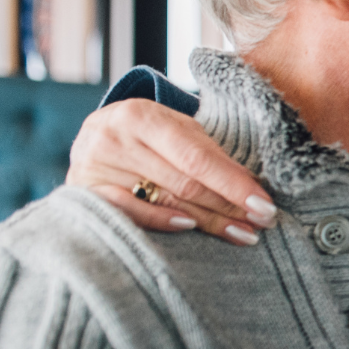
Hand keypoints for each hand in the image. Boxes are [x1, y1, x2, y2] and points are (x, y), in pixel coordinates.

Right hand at [69, 99, 278, 244]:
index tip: (265, 206)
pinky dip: (161, 221)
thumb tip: (253, 190)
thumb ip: (209, 154)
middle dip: (229, 206)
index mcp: (140, 115)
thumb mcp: (178, 130)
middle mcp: (112, 139)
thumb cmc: (150, 134)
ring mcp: (93, 167)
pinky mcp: (83, 192)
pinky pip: (128, 213)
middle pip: (184, 183)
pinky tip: (190, 229)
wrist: (95, 135)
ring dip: (208, 222)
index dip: (234, 184)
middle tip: (263, 223)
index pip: (197, 157)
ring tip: (243, 233)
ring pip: (164, 201)